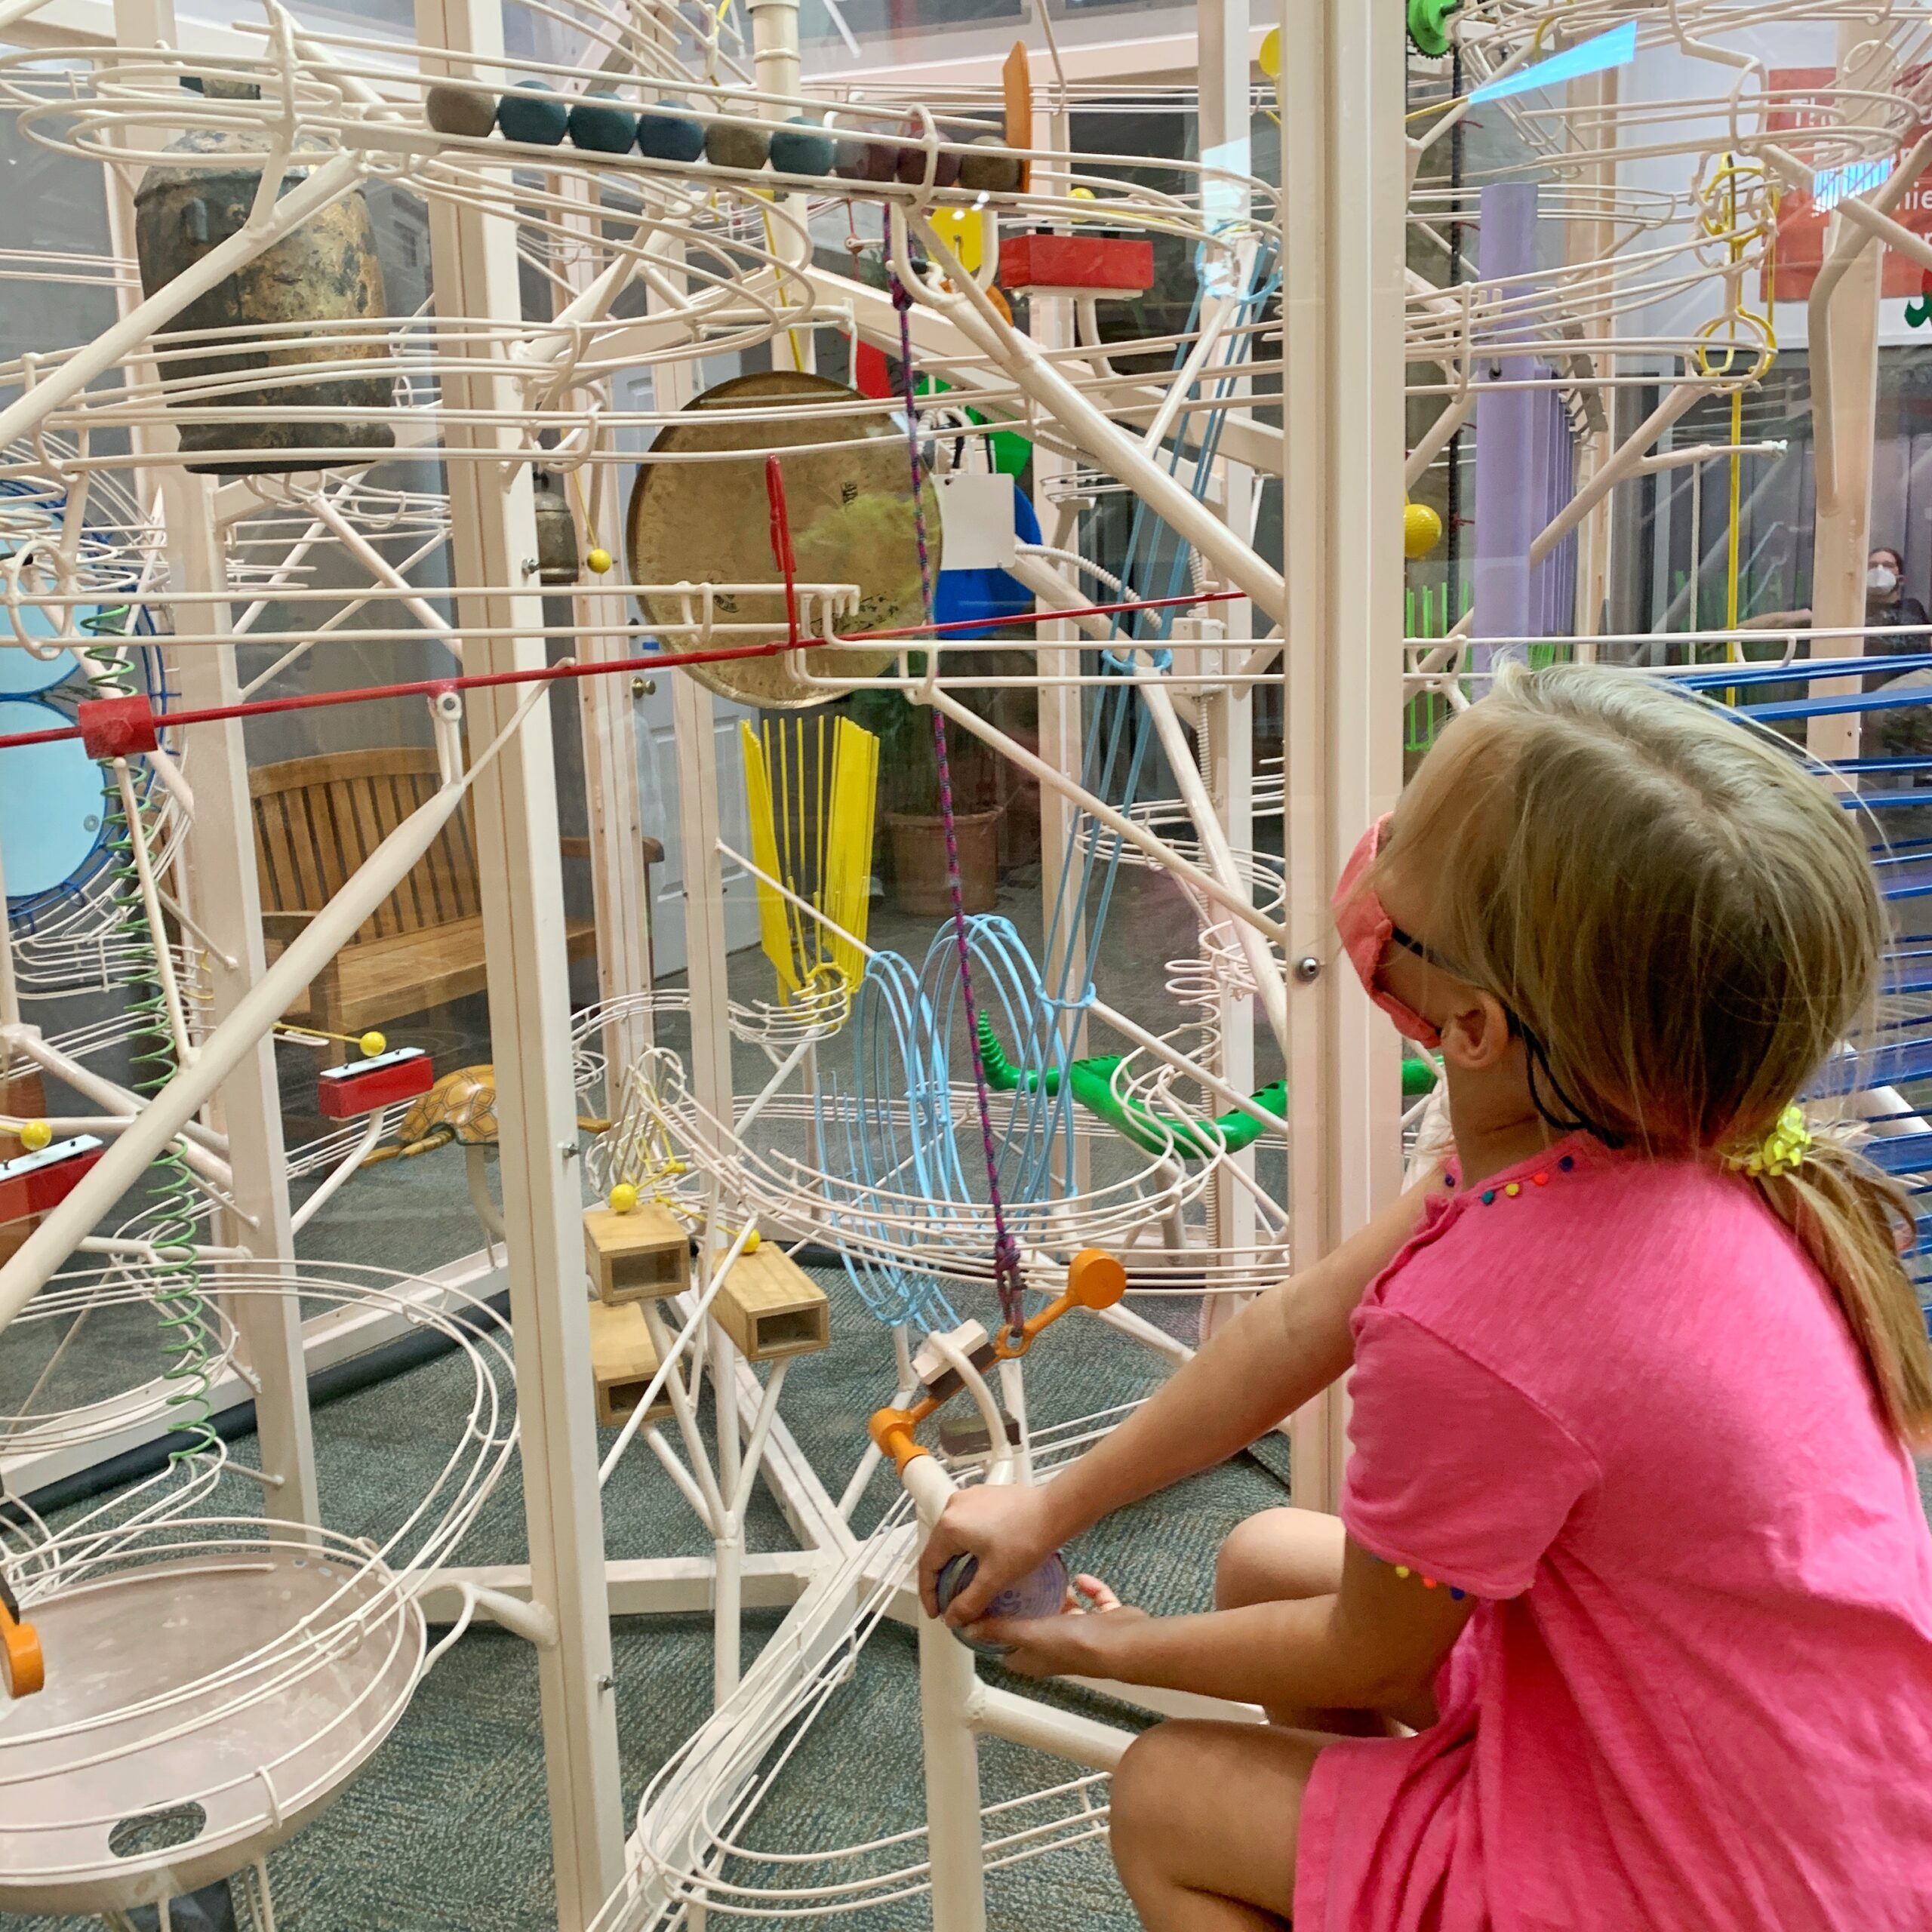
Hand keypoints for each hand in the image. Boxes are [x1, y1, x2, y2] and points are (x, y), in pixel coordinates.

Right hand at [918, 1481, 1061, 1622]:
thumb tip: (953, 1617)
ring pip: (953, 1536)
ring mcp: (970, 1497)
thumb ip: (970, 1602)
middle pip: (938, 1548)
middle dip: (942, 1578)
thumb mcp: (996, 1578)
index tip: (936, 1611)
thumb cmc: (1029, 1537)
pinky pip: (967, 1524)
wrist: (1056, 1511)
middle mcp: (955, 1505)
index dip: (928, 1593)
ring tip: (966, 1583)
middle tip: (950, 1601)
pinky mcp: (985, 1496)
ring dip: (956, 1561)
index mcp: (950, 1525)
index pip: (927, 1564)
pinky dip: (968, 1545)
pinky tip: (982, 1559)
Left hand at [972, 1574, 1146, 1678]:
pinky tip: (1080, 1577)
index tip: (987, 1603)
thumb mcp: (1029, 1633)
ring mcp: (1082, 1636)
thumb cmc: (1074, 1644)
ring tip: (1046, 1572)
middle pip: (1035, 1627)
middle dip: (1027, 1605)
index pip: (1006, 1647)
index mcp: (1034, 1659)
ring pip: (1064, 1613)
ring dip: (1057, 1595)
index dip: (994, 1629)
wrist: (1122, 1642)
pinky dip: (1087, 1590)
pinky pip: (1093, 1602)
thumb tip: (967, 1627)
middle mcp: (1056, 1650)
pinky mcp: (1103, 1622)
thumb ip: (1000, 1628)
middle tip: (1016, 1578)